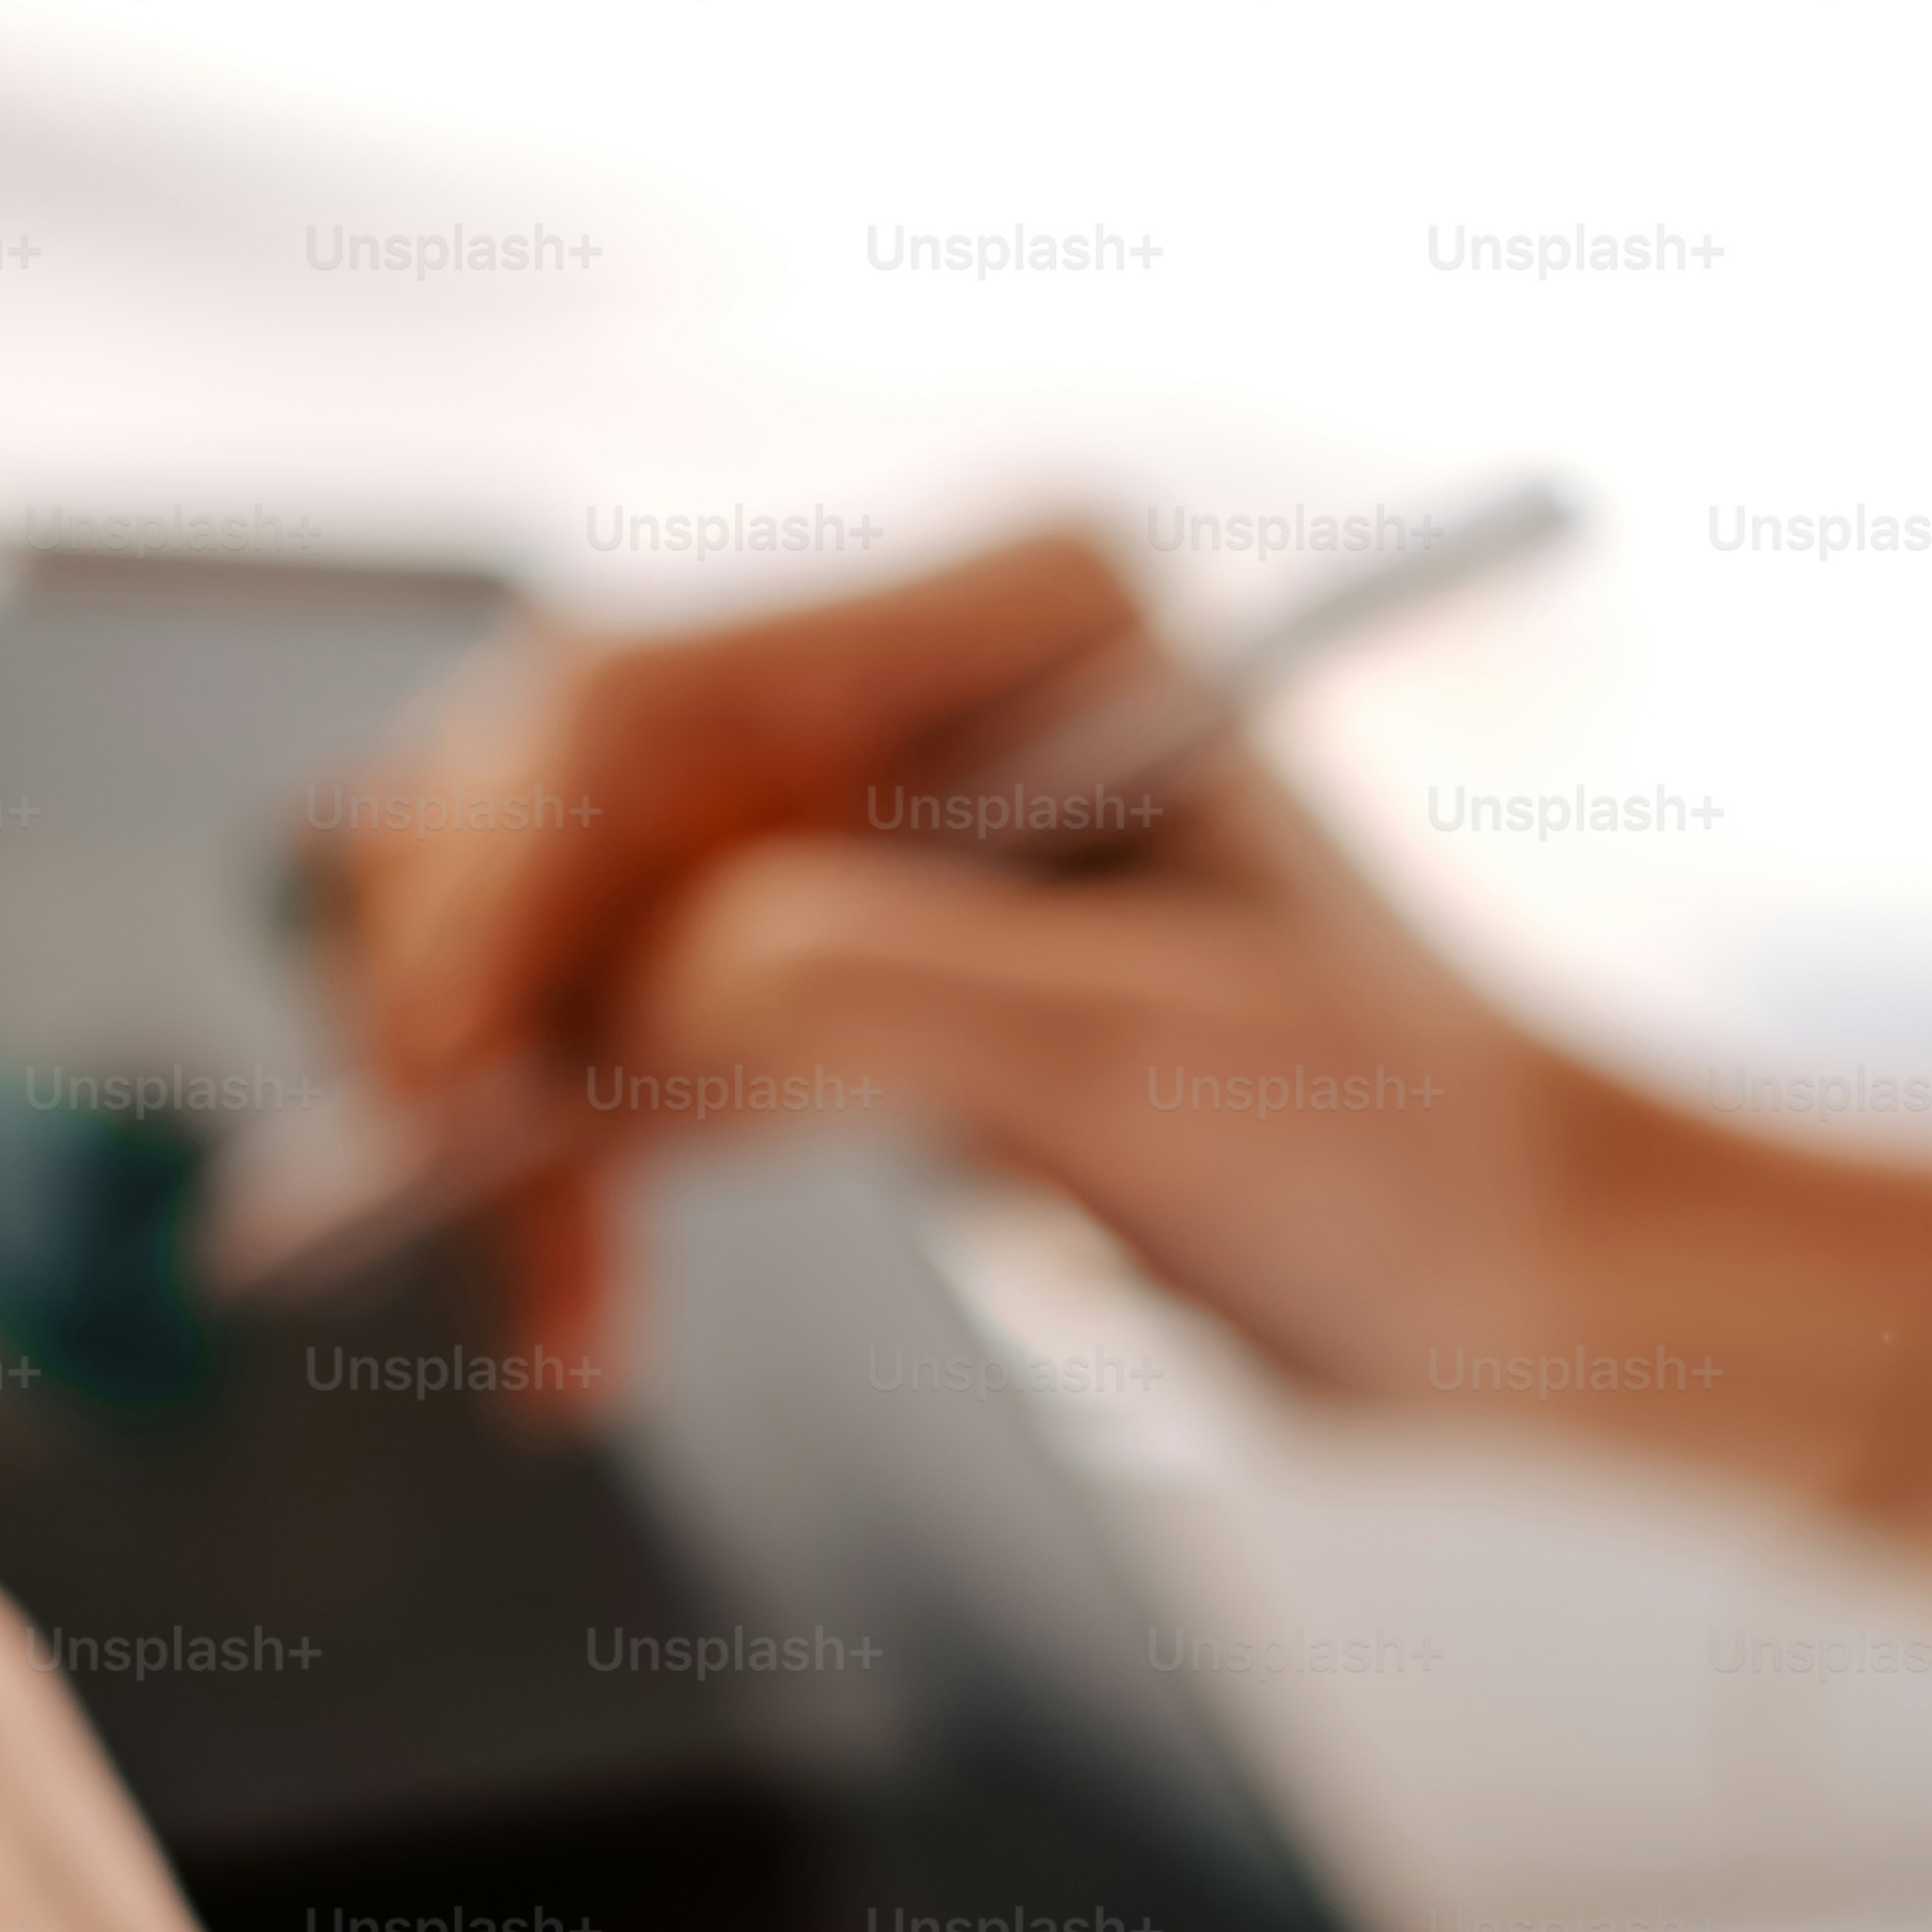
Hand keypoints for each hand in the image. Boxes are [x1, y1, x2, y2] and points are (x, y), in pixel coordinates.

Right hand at [330, 525, 1649, 1401]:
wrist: (1488, 1272)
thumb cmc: (1395, 1152)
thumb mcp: (1153, 1067)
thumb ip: (876, 991)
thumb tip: (633, 1015)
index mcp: (1003, 608)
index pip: (641, 692)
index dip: (499, 877)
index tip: (443, 1082)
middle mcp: (890, 668)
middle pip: (535, 785)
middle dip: (469, 1005)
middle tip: (454, 1210)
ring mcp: (829, 803)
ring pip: (522, 917)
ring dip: (495, 1120)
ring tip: (562, 1323)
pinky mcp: (793, 940)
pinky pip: (574, 1029)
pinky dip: (546, 1171)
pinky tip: (577, 1312)